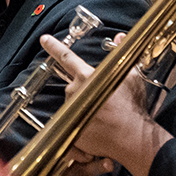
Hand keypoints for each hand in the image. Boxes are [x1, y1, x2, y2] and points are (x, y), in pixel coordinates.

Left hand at [40, 32, 171, 175]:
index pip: (66, 57)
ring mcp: (69, 110)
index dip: (54, 46)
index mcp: (86, 77)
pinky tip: (99, 128)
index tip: (43, 39)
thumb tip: (120, 37)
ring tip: (104, 117)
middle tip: (106, 103)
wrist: (132, 138)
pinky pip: (73, 122)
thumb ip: (122, 54)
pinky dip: (83, 124)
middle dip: (86, 91)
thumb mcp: (132, 77)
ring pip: (73, 104)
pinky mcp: (69, 128)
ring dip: (84, 107)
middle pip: (74, 86)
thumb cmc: (132, 108)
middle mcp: (74, 91)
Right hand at [43, 149, 112, 175]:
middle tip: (109, 164)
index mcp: (65, 164)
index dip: (89, 153)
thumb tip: (110, 159)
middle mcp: (58, 175)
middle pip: (74, 168)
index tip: (106, 154)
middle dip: (91, 166)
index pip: (77, 155)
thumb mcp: (82, 175)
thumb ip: (92, 165)